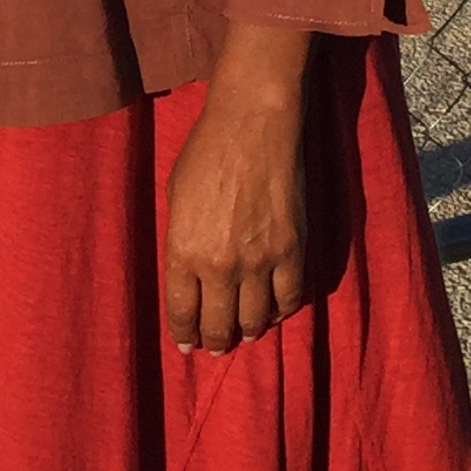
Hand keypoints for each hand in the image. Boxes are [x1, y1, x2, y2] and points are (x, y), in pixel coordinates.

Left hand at [163, 25, 313, 352]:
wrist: (253, 125)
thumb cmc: (206, 153)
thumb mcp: (176, 200)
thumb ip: (182, 244)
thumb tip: (190, 279)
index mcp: (183, 251)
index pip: (183, 312)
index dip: (185, 334)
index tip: (187, 345)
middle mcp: (220, 265)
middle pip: (219, 325)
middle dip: (215, 341)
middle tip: (216, 346)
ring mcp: (260, 262)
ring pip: (255, 320)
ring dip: (247, 332)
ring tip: (244, 334)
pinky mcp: (293, 251)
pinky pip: (290, 299)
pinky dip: (281, 312)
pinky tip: (273, 312)